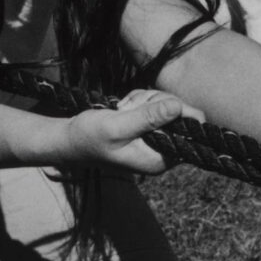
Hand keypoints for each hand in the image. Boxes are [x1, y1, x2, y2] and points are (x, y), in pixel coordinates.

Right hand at [59, 88, 196, 175]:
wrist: (69, 138)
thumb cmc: (89, 137)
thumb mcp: (118, 126)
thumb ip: (149, 117)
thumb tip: (179, 107)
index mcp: (159, 160)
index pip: (191, 133)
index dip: (179, 112)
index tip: (154, 105)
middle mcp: (161, 151)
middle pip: (180, 113)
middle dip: (155, 102)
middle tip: (130, 108)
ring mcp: (155, 138)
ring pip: (166, 105)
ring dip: (144, 100)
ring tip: (123, 110)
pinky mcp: (147, 127)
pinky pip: (153, 103)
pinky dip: (138, 101)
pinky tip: (123, 108)